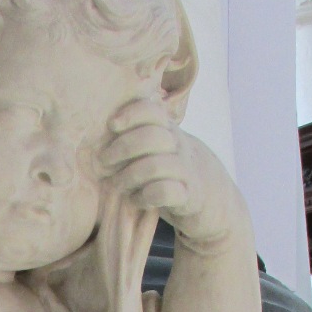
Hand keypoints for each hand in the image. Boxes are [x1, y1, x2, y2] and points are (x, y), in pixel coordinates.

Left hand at [100, 99, 241, 245]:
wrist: (213, 201)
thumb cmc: (173, 172)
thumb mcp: (161, 148)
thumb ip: (140, 136)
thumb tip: (97, 133)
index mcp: (169, 130)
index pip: (152, 110)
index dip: (131, 113)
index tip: (112, 125)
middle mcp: (179, 146)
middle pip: (150, 136)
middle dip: (121, 148)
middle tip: (104, 163)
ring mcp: (186, 171)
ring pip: (154, 166)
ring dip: (129, 176)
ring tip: (119, 185)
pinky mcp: (189, 196)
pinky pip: (164, 192)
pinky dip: (145, 196)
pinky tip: (138, 200)